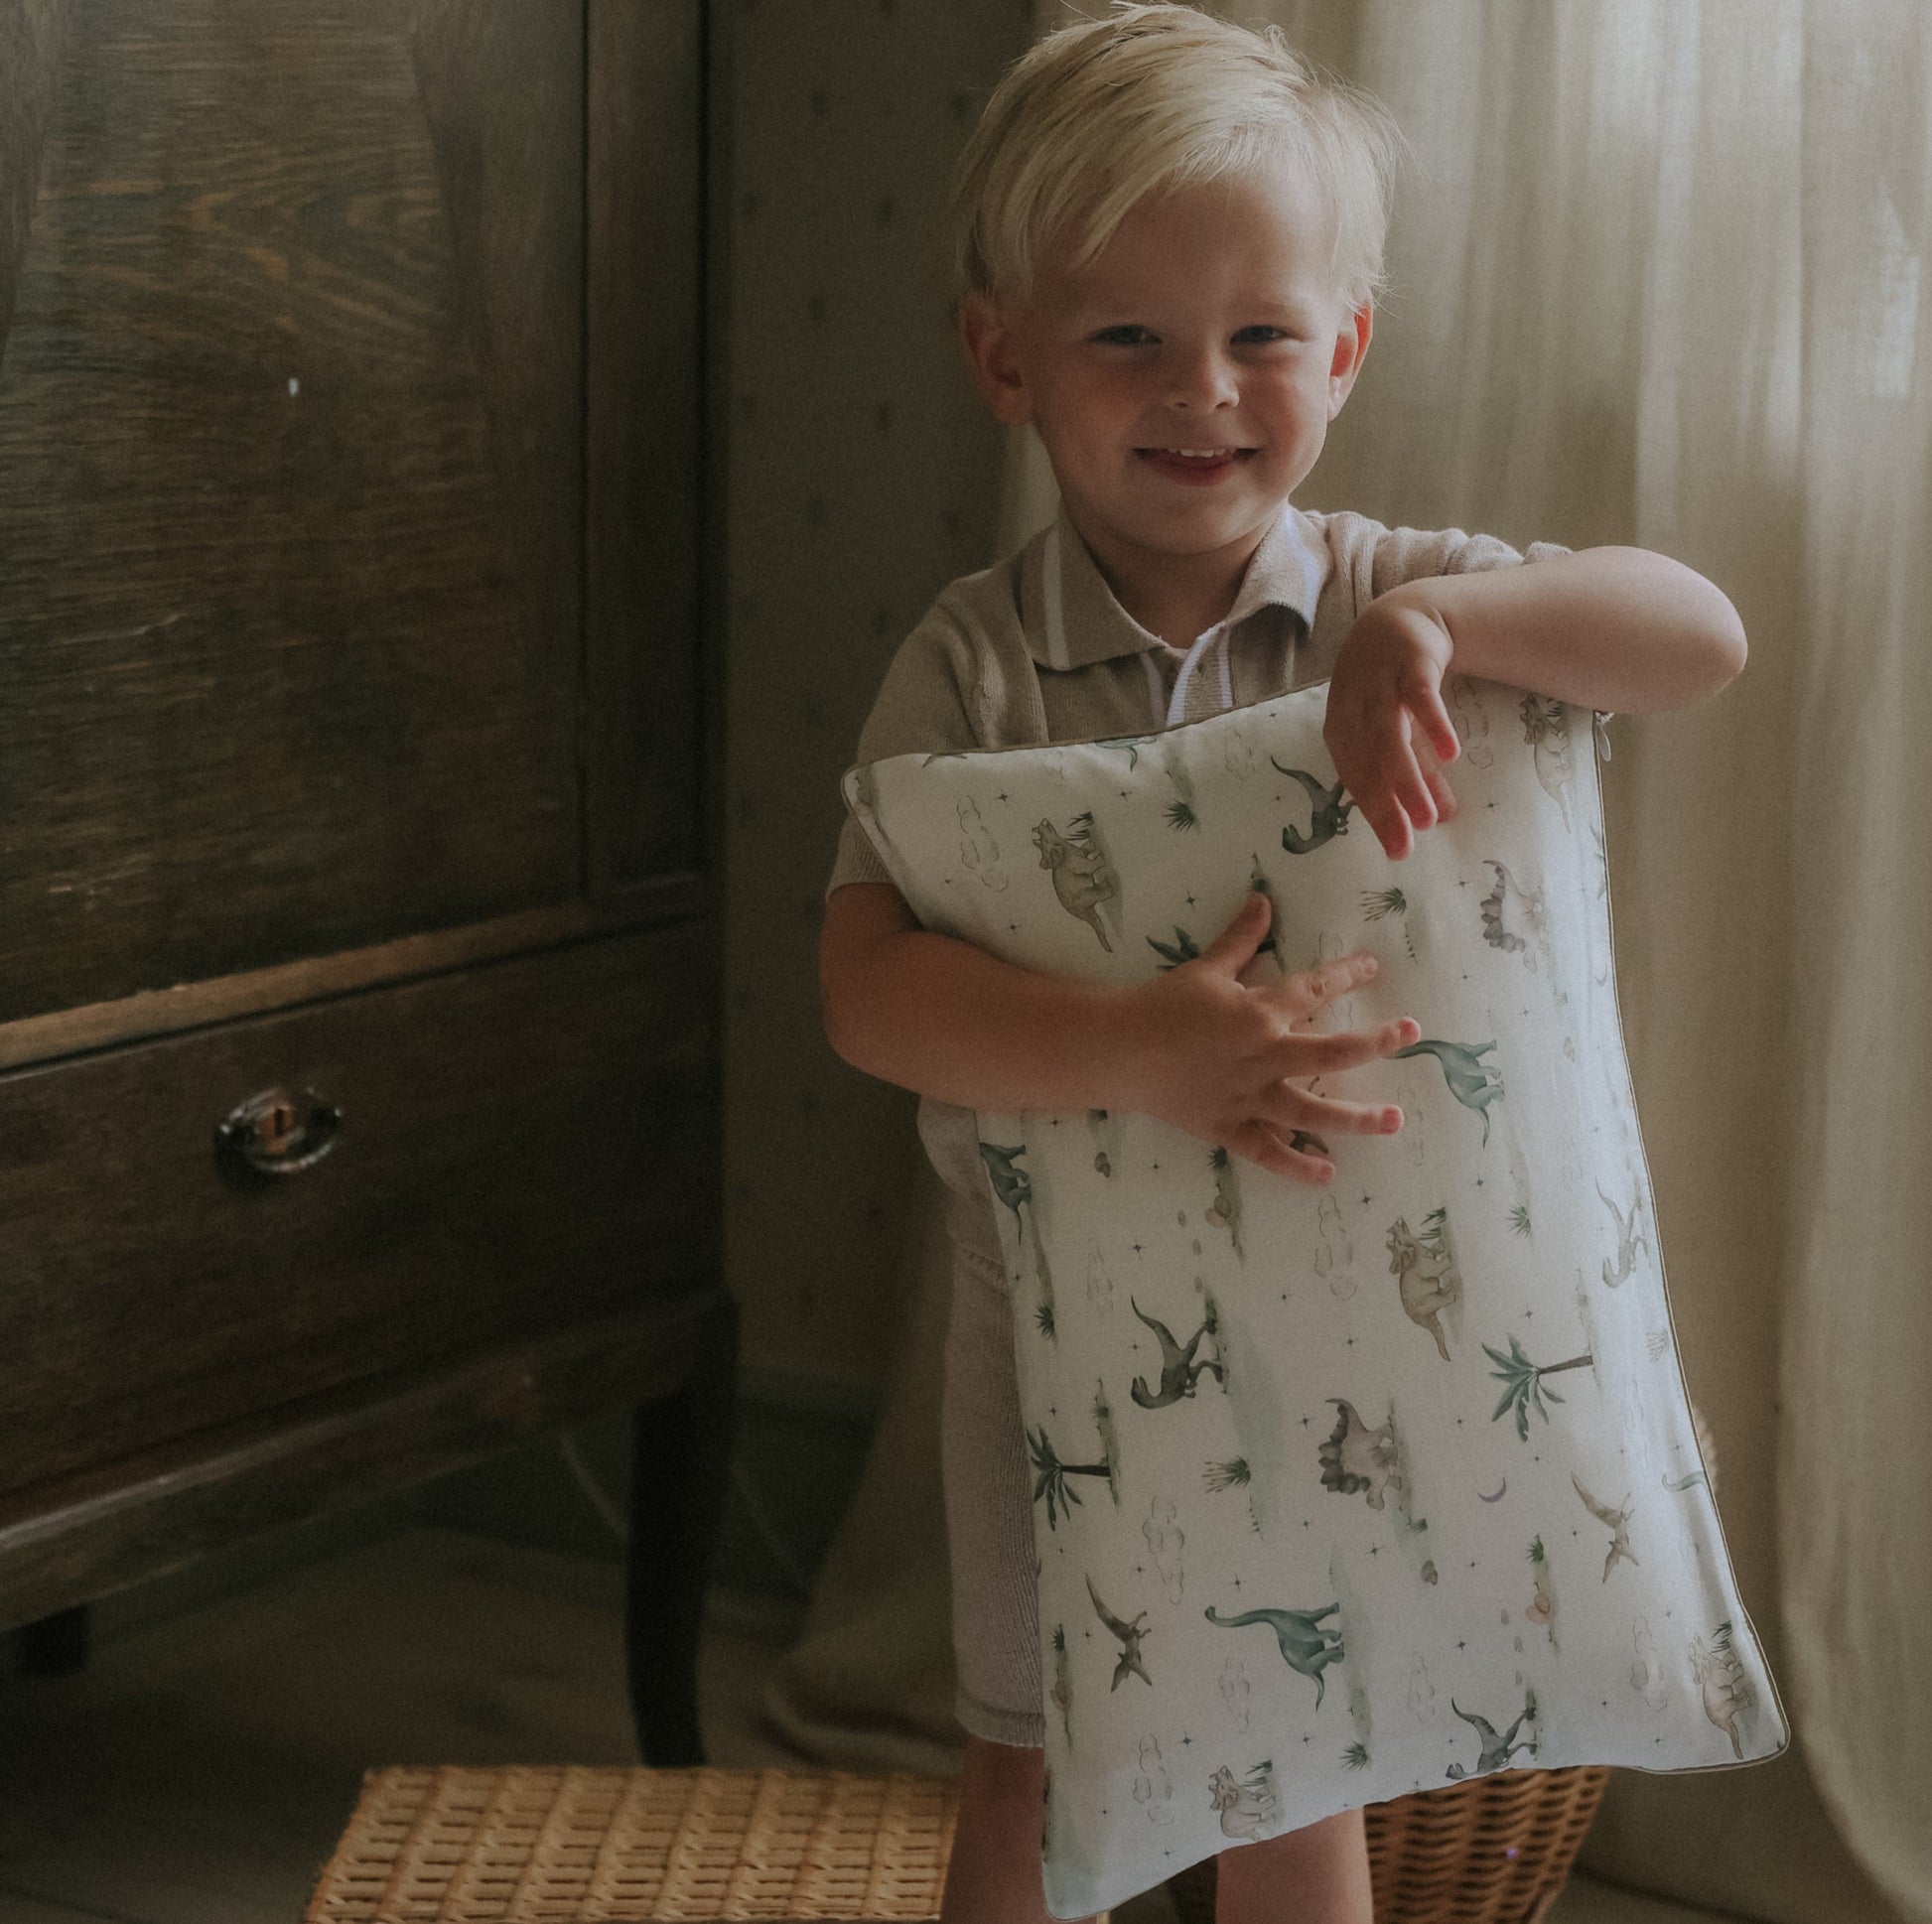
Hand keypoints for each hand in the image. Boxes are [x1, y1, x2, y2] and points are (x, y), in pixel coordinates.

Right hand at [1119, 891, 1419, 1183]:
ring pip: (1310, 1111)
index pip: (1313, 990)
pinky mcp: (1230, 1128)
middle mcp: (1263, 1056)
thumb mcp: (1204, 968)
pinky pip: (1268, 1151)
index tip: (1373, 968)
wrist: (1119, 1051)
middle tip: (1411, 1034)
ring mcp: (1249, 1097)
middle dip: (1375, 1042)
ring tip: (1393, 1121)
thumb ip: (1240, 938)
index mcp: (1259, 1013)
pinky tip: (1328, 1173)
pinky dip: (1296, 1165)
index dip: (1346, 976)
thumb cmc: (1162, 1005)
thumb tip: (1264, 900)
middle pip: (1330, 1052)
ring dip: (1355, 1117)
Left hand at [1326, 591, 1463, 859]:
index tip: (1399, 851)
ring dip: (1409, 777)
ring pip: (1390, 737)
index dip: (1377, 815)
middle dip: (1390, 806)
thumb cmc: (1389, 688)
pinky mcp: (1409, 665)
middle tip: (1410, 841)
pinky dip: (1433, 724)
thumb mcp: (1401, 732)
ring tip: (1431, 815)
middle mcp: (1353, 711)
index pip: (1357, 780)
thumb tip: (1442, 821)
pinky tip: (1451, 753)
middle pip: (1369, 764)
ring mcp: (1379, 686)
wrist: (1396, 620)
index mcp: (1342, 732)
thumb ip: (1419, 773)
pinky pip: (1419, 697)